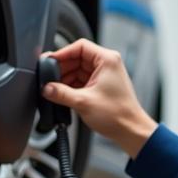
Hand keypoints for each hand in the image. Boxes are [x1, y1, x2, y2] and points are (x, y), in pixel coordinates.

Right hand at [42, 39, 157, 157]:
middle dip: (62, 68)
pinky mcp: (101, 85)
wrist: (130, 130)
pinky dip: (71, 86)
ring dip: (66, 79)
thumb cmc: (118, 115)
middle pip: (77, 58)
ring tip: (55, 89)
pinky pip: (82, 80)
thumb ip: (61, 93)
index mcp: (107, 60)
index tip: (50, 61)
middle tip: (49, 78)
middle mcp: (107, 64)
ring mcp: (104, 74)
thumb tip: (46, 88)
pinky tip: (63, 94)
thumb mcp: (83, 102)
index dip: (62, 53)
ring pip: (78, 70)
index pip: (80, 46)